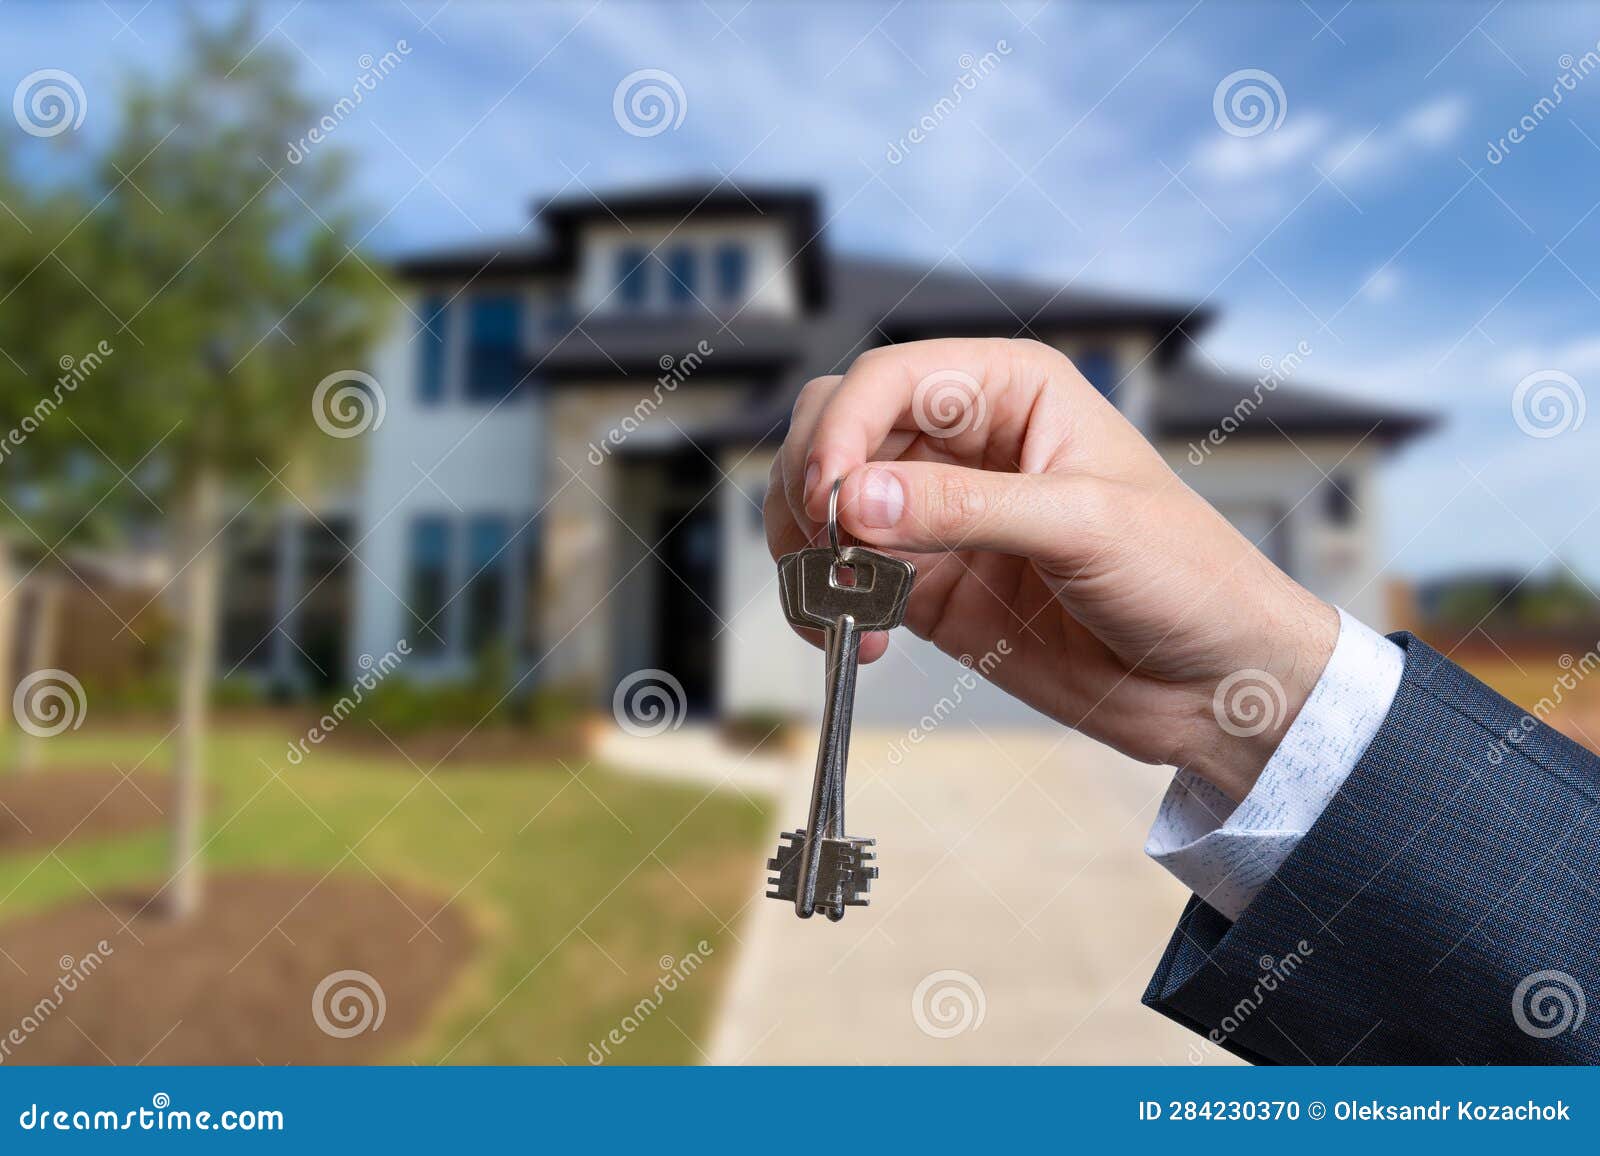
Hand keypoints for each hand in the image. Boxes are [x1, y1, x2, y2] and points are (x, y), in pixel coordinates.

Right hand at [765, 338, 1338, 800]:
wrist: (1215, 682)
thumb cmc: (1189, 577)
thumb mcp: (1087, 527)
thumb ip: (969, 509)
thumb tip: (856, 498)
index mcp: (1011, 392)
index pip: (889, 380)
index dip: (844, 429)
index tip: (829, 496)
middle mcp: (964, 444)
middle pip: (838, 429)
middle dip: (812, 483)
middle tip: (826, 549)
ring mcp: (940, 517)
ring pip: (827, 505)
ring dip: (808, 551)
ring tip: (834, 606)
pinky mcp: (929, 586)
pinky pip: (846, 580)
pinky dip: (827, 607)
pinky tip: (858, 640)